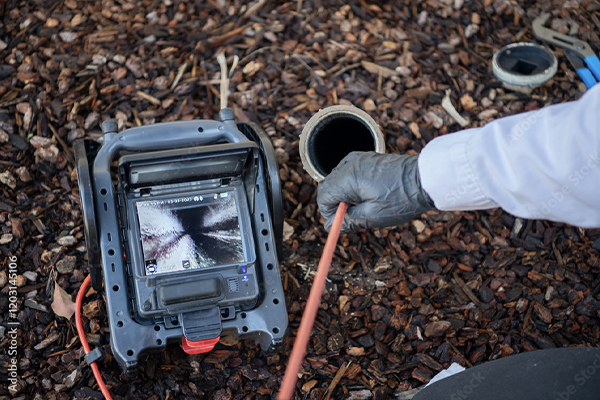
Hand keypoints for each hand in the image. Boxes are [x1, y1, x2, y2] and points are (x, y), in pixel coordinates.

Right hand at [317, 152, 434, 231]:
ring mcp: (359, 159)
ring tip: (361, 206)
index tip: (339, 223)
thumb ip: (348, 220)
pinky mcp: (368, 158)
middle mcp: (350, 164)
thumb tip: (331, 226)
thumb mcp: (373, 216)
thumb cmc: (402, 198)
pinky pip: (349, 171)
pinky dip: (350, 184)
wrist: (426, 179)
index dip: (327, 212)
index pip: (323, 195)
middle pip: (327, 185)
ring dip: (342, 194)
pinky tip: (365, 194)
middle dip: (333, 203)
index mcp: (348, 178)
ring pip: (337, 178)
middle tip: (349, 217)